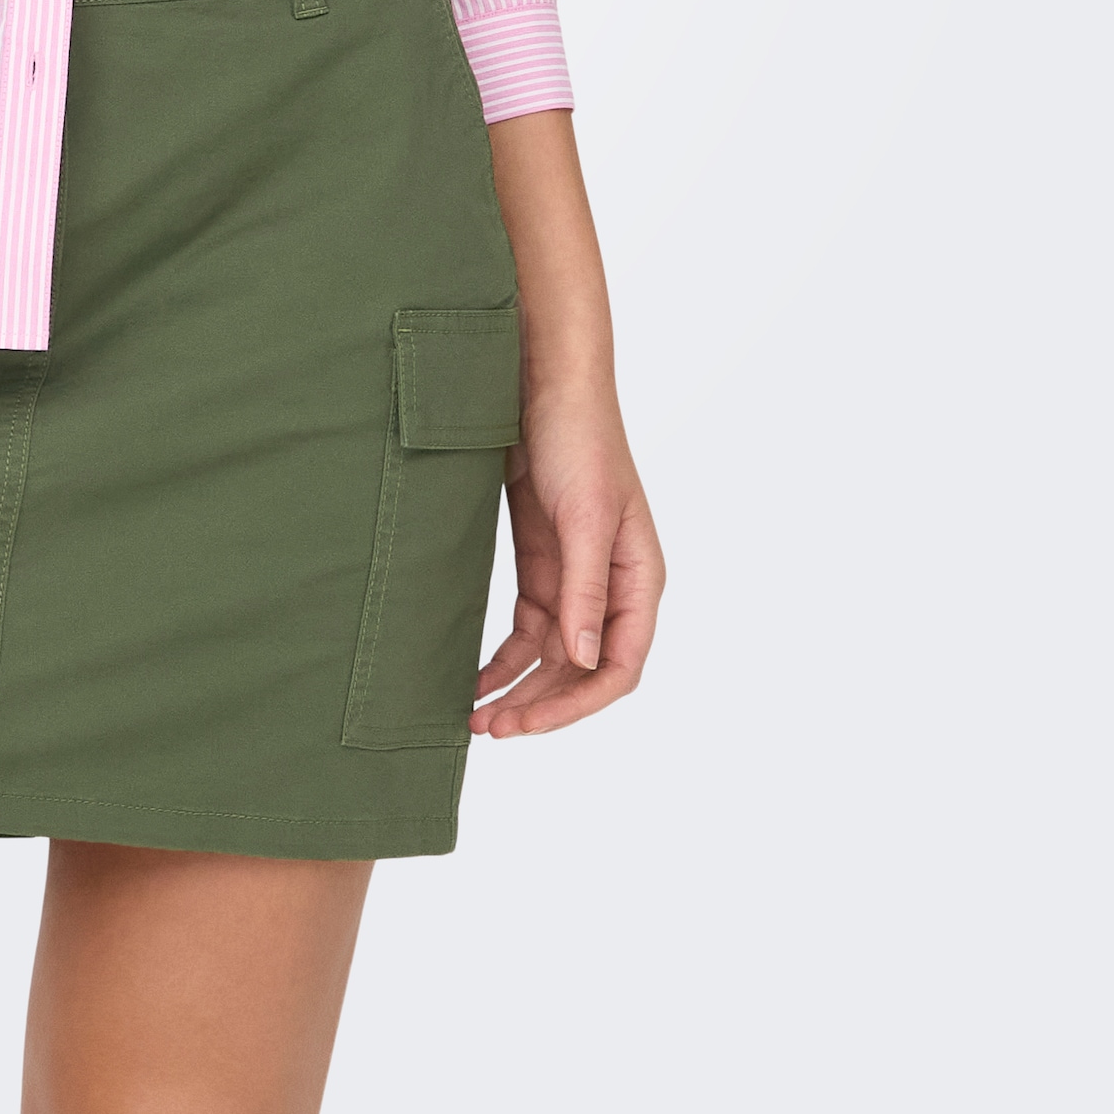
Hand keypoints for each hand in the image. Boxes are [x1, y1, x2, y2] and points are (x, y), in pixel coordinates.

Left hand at [471, 374, 662, 735]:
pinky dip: (504, 656)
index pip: (617, 666)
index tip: (527, 722)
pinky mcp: (541, 564)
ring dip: (517, 687)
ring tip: (475, 717)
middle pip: (581, 671)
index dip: (575, 704)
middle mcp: (610, 588)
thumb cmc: (579, 439)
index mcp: (638, 580)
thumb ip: (586, 590)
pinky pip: (526, 628)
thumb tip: (584, 662)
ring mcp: (574, 578)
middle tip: (490, 730)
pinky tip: (477, 678)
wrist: (543, 383)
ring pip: (550, 656)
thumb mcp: (583, 517)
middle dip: (539, 704)